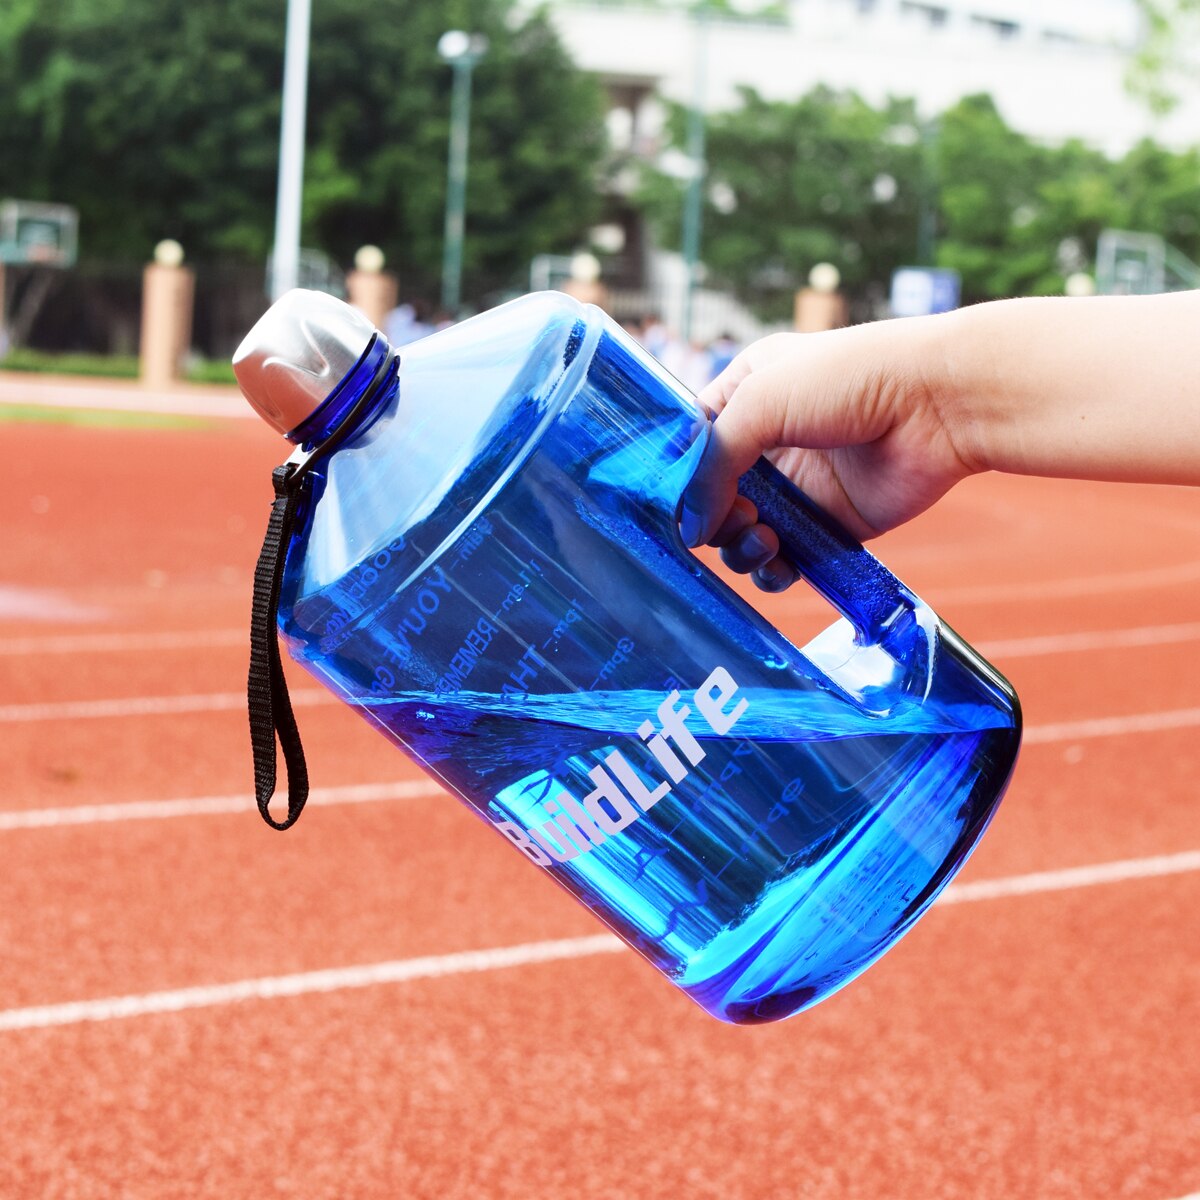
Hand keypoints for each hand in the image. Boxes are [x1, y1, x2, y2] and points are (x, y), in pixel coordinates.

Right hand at [680, 319, 976, 590]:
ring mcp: (796, 486)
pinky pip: (782, 560)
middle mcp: (766, 442)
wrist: (938, 405)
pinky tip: (781, 561)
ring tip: (765, 538)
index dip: (676, 476)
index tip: (672, 502)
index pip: (688, 445)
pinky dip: (772, 570)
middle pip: (708, 498)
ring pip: (739, 535)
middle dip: (711, 517)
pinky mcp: (826, 523)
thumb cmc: (851, 379)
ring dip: (740, 547)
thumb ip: (711, 462)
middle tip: (739, 517)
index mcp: (745, 395)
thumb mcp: (761, 400)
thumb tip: (690, 527)